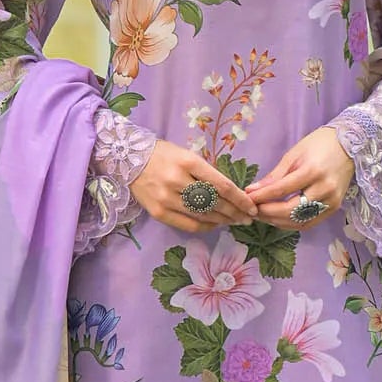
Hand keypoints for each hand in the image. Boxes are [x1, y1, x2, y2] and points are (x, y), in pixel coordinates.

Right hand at [130, 139, 259, 234]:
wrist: (128, 160)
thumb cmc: (164, 155)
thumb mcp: (187, 155)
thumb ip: (207, 173)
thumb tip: (231, 194)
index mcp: (188, 162)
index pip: (222, 185)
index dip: (240, 199)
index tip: (252, 206)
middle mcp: (178, 181)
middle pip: (215, 203)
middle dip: (235, 212)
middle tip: (247, 217)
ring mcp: (167, 199)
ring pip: (203, 215)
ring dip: (223, 220)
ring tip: (234, 221)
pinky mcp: (159, 212)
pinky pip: (188, 224)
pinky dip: (205, 226)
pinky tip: (214, 224)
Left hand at [247, 127, 354, 228]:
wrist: (350, 145)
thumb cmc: (319, 144)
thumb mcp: (294, 154)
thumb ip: (274, 176)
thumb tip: (253, 191)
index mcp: (312, 171)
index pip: (281, 190)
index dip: (261, 197)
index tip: (247, 198)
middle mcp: (324, 189)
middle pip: (290, 210)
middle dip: (268, 213)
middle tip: (253, 210)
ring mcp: (331, 201)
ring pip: (299, 221)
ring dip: (277, 221)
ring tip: (263, 215)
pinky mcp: (334, 208)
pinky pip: (309, 223)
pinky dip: (292, 224)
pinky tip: (279, 219)